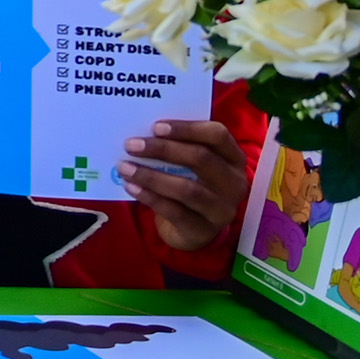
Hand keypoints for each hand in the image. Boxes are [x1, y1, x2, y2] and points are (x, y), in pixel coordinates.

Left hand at [123, 117, 248, 251]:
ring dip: (151, 176)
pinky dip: (149, 197)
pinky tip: (130, 187)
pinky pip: (174, 211)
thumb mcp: (192, 167)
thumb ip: (178, 149)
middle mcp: (234, 183)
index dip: (187, 128)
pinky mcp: (204, 230)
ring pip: (187, 189)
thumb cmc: (190, 186)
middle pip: (201, 159)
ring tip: (125, 167)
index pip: (218, 135)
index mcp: (234, 159)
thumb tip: (142, 134)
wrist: (194, 231)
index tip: (155, 127)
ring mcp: (222, 209)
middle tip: (131, 145)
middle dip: (163, 149)